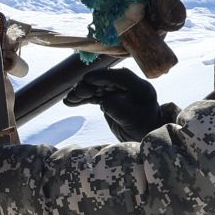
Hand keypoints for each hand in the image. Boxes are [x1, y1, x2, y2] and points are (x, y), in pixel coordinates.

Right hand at [62, 65, 176, 140]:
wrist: (145, 138)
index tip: (86, 79)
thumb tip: (104, 101)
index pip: (120, 76)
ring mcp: (118, 93)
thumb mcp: (132, 120)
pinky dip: (83, 99)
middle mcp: (129, 87)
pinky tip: (70, 102)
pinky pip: (95, 97)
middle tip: (75, 93)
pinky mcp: (110, 100)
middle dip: (89, 86)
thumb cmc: (143, 130)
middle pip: (105, 81)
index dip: (103, 76)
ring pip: (97, 89)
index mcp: (140, 88)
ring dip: (83, 93)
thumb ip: (119, 109)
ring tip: (69, 99)